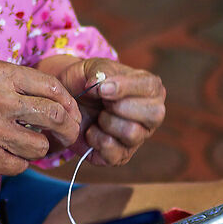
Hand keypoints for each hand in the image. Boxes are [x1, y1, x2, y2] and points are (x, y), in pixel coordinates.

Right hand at [0, 61, 83, 176]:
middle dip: (68, 130)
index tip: (70, 113)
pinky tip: (2, 154)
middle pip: (56, 117)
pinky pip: (20, 166)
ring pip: (41, 147)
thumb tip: (54, 99)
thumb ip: (13, 82)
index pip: (53, 87)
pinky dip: (16, 163)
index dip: (68, 103)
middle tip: (67, 136)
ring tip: (24, 145)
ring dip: (38, 149)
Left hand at [36, 55, 166, 165]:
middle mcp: (151, 115)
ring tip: (98, 115)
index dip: (125, 88)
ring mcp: (139, 137)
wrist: (69, 100)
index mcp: (151, 89)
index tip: (102, 89)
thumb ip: (100, 72)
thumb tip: (101, 86)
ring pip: (132, 133)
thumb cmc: (88, 81)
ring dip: (107, 122)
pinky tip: (91, 130)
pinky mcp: (122, 156)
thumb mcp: (93, 67)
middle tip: (103, 102)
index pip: (151, 88)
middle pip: (153, 114)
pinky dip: (96, 140)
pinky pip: (114, 153)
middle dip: (119, 107)